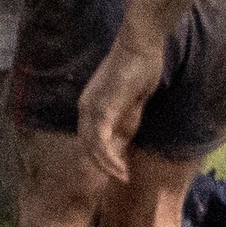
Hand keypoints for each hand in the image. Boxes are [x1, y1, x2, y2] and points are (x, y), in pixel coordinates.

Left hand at [76, 33, 160, 184]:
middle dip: (101, 166)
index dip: (100, 157)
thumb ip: (125, 123)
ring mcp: (92, 108)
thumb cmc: (138, 70)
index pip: (89, 138)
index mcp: (90, 106)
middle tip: (119, 179)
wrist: (140, 47)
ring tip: (123, 177)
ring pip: (92, 147)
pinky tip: (121, 169)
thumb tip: (122, 143)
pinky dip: (109, 159)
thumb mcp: (131, 105)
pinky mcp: (102, 109)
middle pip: (87, 145)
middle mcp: (85, 108)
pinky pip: (101, 141)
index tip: (117, 170)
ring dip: (107, 166)